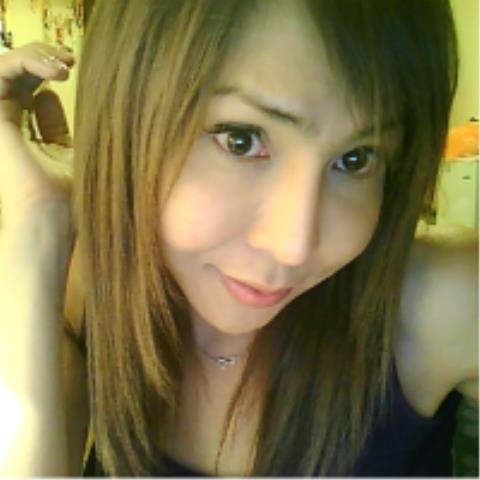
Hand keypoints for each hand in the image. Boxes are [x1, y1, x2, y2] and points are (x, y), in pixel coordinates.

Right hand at [0, 42, 74, 229]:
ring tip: (65, 64)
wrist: (51, 216)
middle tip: (70, 59)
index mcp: (26, 130)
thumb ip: (54, 124)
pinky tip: (54, 72)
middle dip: (43, 57)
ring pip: (7, 67)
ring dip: (35, 55)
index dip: (48, 70)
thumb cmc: (66, 194)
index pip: (30, 87)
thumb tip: (48, 94)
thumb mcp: (66, 151)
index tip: (73, 66)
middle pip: (17, 73)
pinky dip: (25, 62)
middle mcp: (8, 122)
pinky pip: (0, 73)